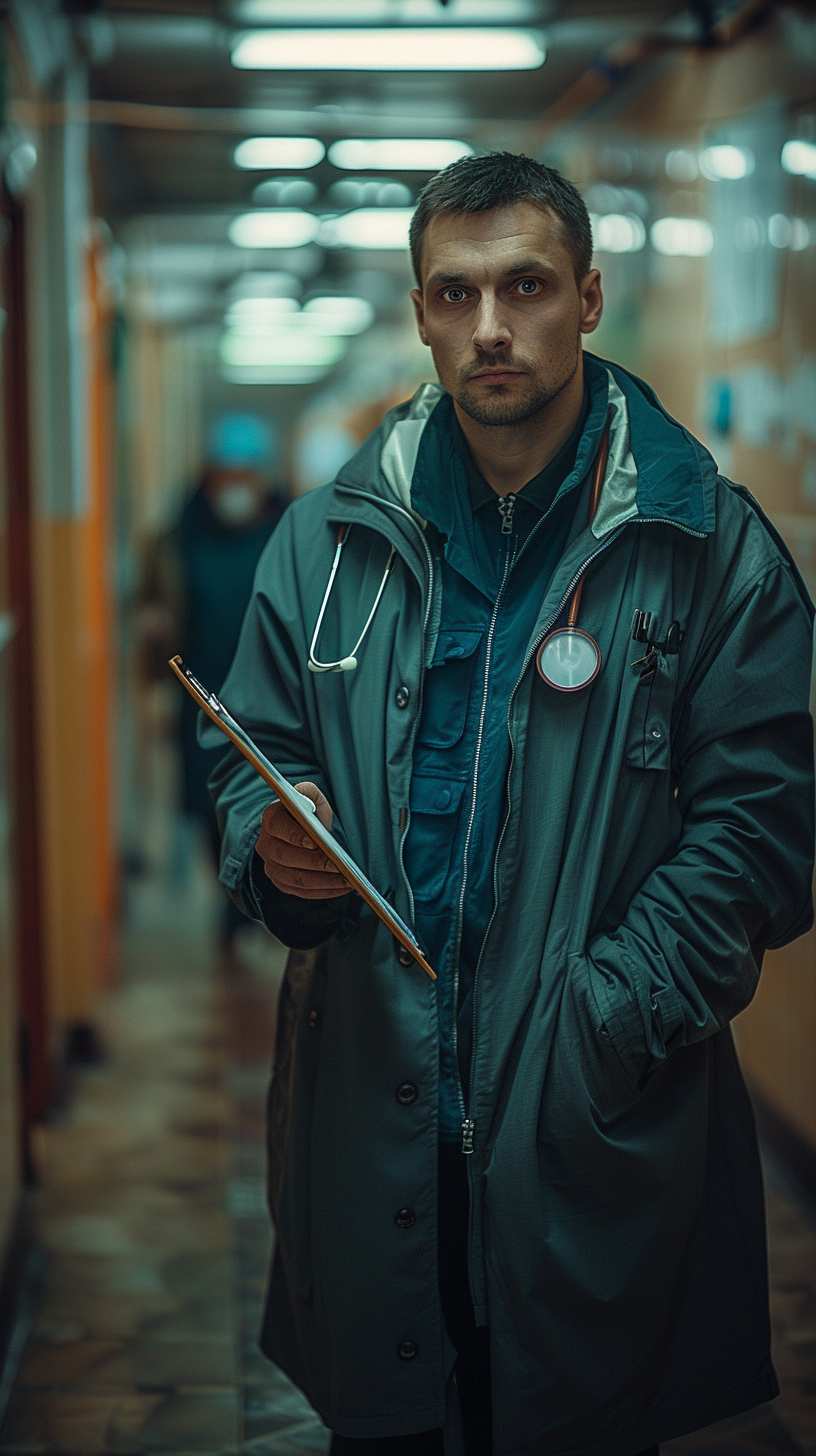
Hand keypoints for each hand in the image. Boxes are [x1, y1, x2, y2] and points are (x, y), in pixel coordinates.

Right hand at [255, 782, 351, 900]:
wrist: (303, 827)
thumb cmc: (309, 810)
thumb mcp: (310, 796)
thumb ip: (309, 793)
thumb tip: (310, 807)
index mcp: (271, 818)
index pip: (277, 827)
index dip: (294, 835)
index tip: (314, 842)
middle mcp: (266, 844)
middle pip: (287, 857)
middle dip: (315, 863)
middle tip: (339, 866)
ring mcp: (271, 866)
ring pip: (296, 878)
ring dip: (324, 881)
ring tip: (347, 880)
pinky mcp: (282, 882)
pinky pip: (302, 892)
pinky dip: (324, 891)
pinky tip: (342, 887)